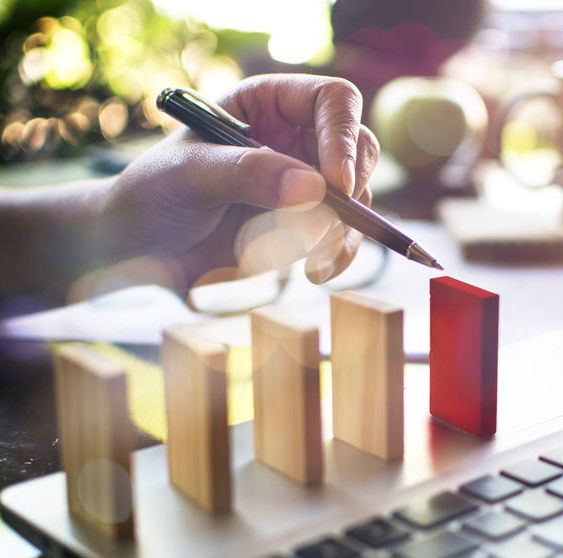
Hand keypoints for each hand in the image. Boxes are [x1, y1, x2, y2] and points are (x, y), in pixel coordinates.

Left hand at [107, 74, 378, 289]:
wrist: (143, 244)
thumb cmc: (155, 191)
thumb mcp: (191, 174)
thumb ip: (247, 173)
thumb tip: (314, 188)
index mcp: (269, 105)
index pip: (333, 102)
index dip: (343, 138)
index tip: (335, 185)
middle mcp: (295, 141)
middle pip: (360, 151)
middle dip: (348, 192)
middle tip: (319, 226)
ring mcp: (302, 187)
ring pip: (356, 200)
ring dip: (340, 232)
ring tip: (305, 258)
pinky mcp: (301, 227)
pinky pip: (340, 237)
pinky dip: (336, 255)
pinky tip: (314, 272)